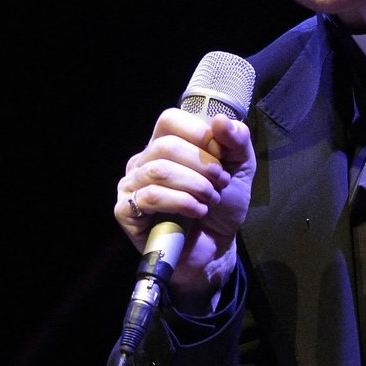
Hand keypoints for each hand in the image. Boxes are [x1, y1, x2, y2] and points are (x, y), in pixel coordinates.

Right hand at [114, 108, 254, 311]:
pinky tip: (197, 212)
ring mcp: (131, 186)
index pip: (169, 120)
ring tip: (210, 199)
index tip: (221, 157)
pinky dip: (182, 203)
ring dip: (194, 185)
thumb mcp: (240, 167)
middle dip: (202, 165)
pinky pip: (150, 197)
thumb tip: (220, 119)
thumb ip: (236, 140)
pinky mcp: (125, 211)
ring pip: (159, 170)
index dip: (198, 134)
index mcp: (165, 144)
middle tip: (220, 183)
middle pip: (166, 146)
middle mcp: (143, 161)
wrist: (216, 245)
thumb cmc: (223, 204)